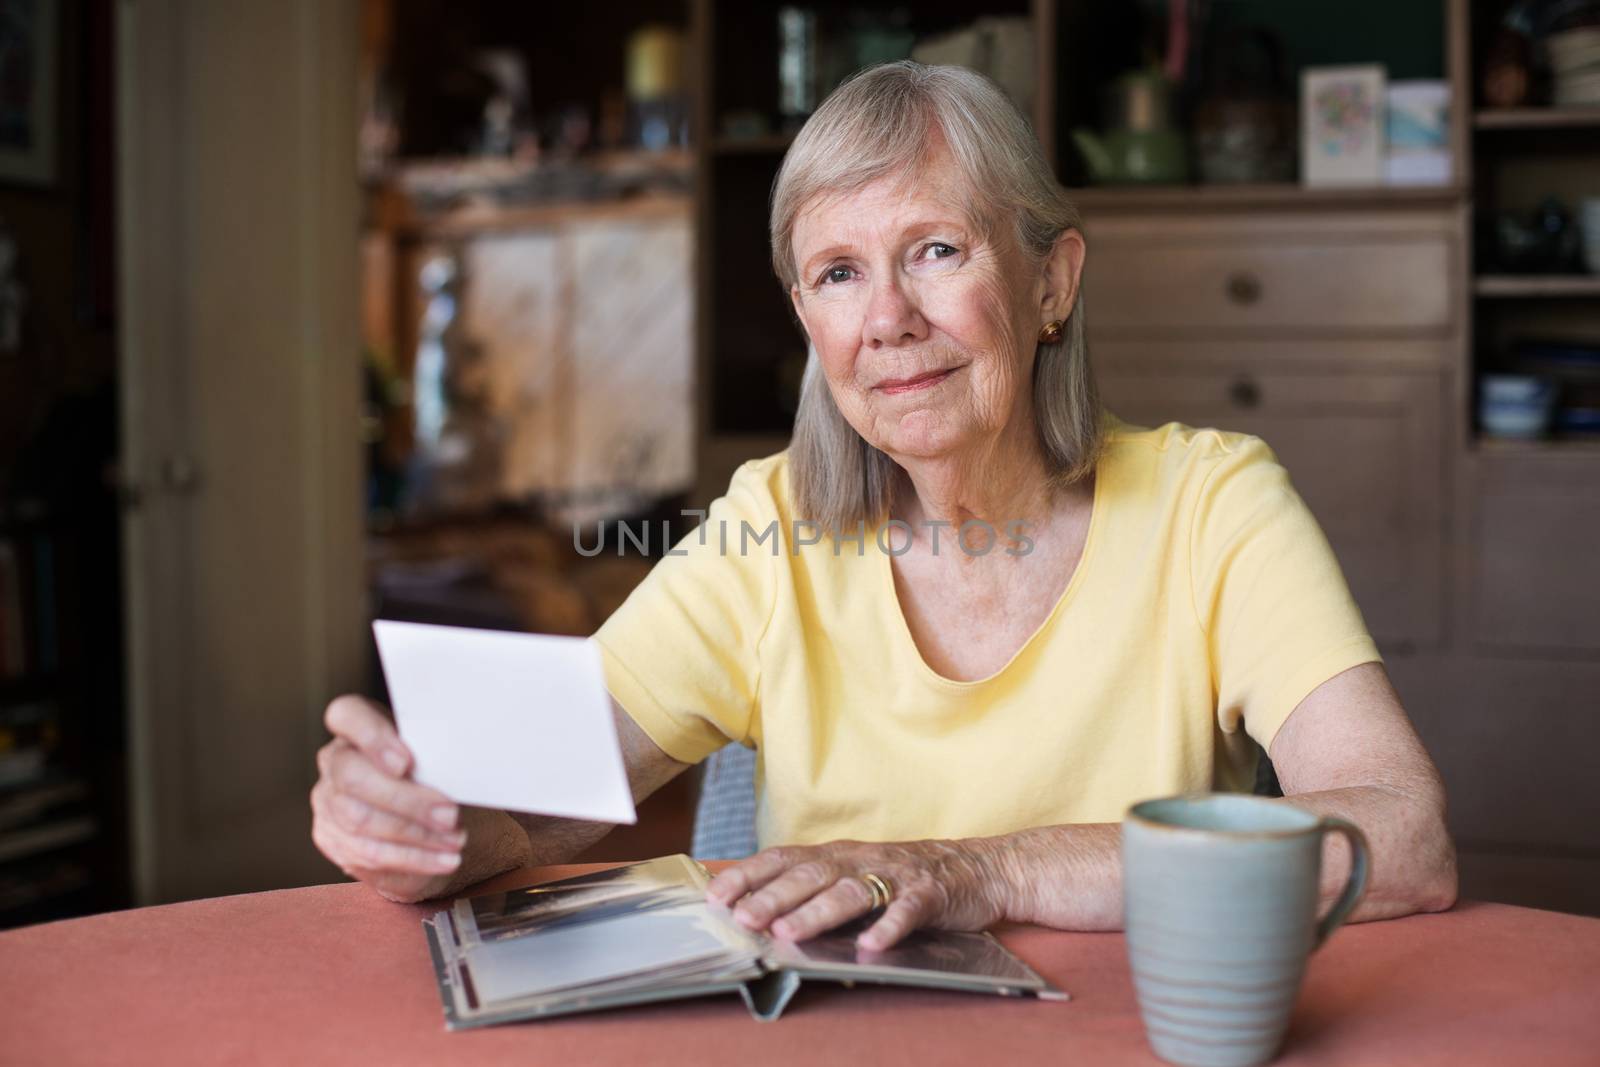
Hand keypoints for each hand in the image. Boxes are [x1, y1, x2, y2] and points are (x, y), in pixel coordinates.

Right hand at [310, 695, 465, 902]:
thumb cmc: (431, 774)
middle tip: (450, 815)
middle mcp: (334, 762)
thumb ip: (435, 756)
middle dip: (408, 801)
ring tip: (455, 842)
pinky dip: (412, 859)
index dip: (372, 737)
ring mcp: (328, 802)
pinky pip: (368, 854)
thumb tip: (460, 770)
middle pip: (355, 778)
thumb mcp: (435, 756)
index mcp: (357, 727)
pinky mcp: (332, 839)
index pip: (346, 715)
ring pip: (361, 821)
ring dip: (416, 836)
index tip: (406, 761)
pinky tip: (441, 860)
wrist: (422, 816)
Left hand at [705, 839, 1008, 950]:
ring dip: (818, 911)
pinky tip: (869, 945)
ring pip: (852, 892)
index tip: (716, 894)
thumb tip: (760, 906)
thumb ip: (818, 885)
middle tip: (744, 917)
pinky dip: (888, 927)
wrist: (979, 868)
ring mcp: (897, 875)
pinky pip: (907, 911)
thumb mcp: (858, 872)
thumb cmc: (907, 875)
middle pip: (812, 874)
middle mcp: (862, 859)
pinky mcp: (930, 895)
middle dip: (774, 896)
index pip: (785, 858)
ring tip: (790, 932)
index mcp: (840, 854)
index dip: (750, 874)